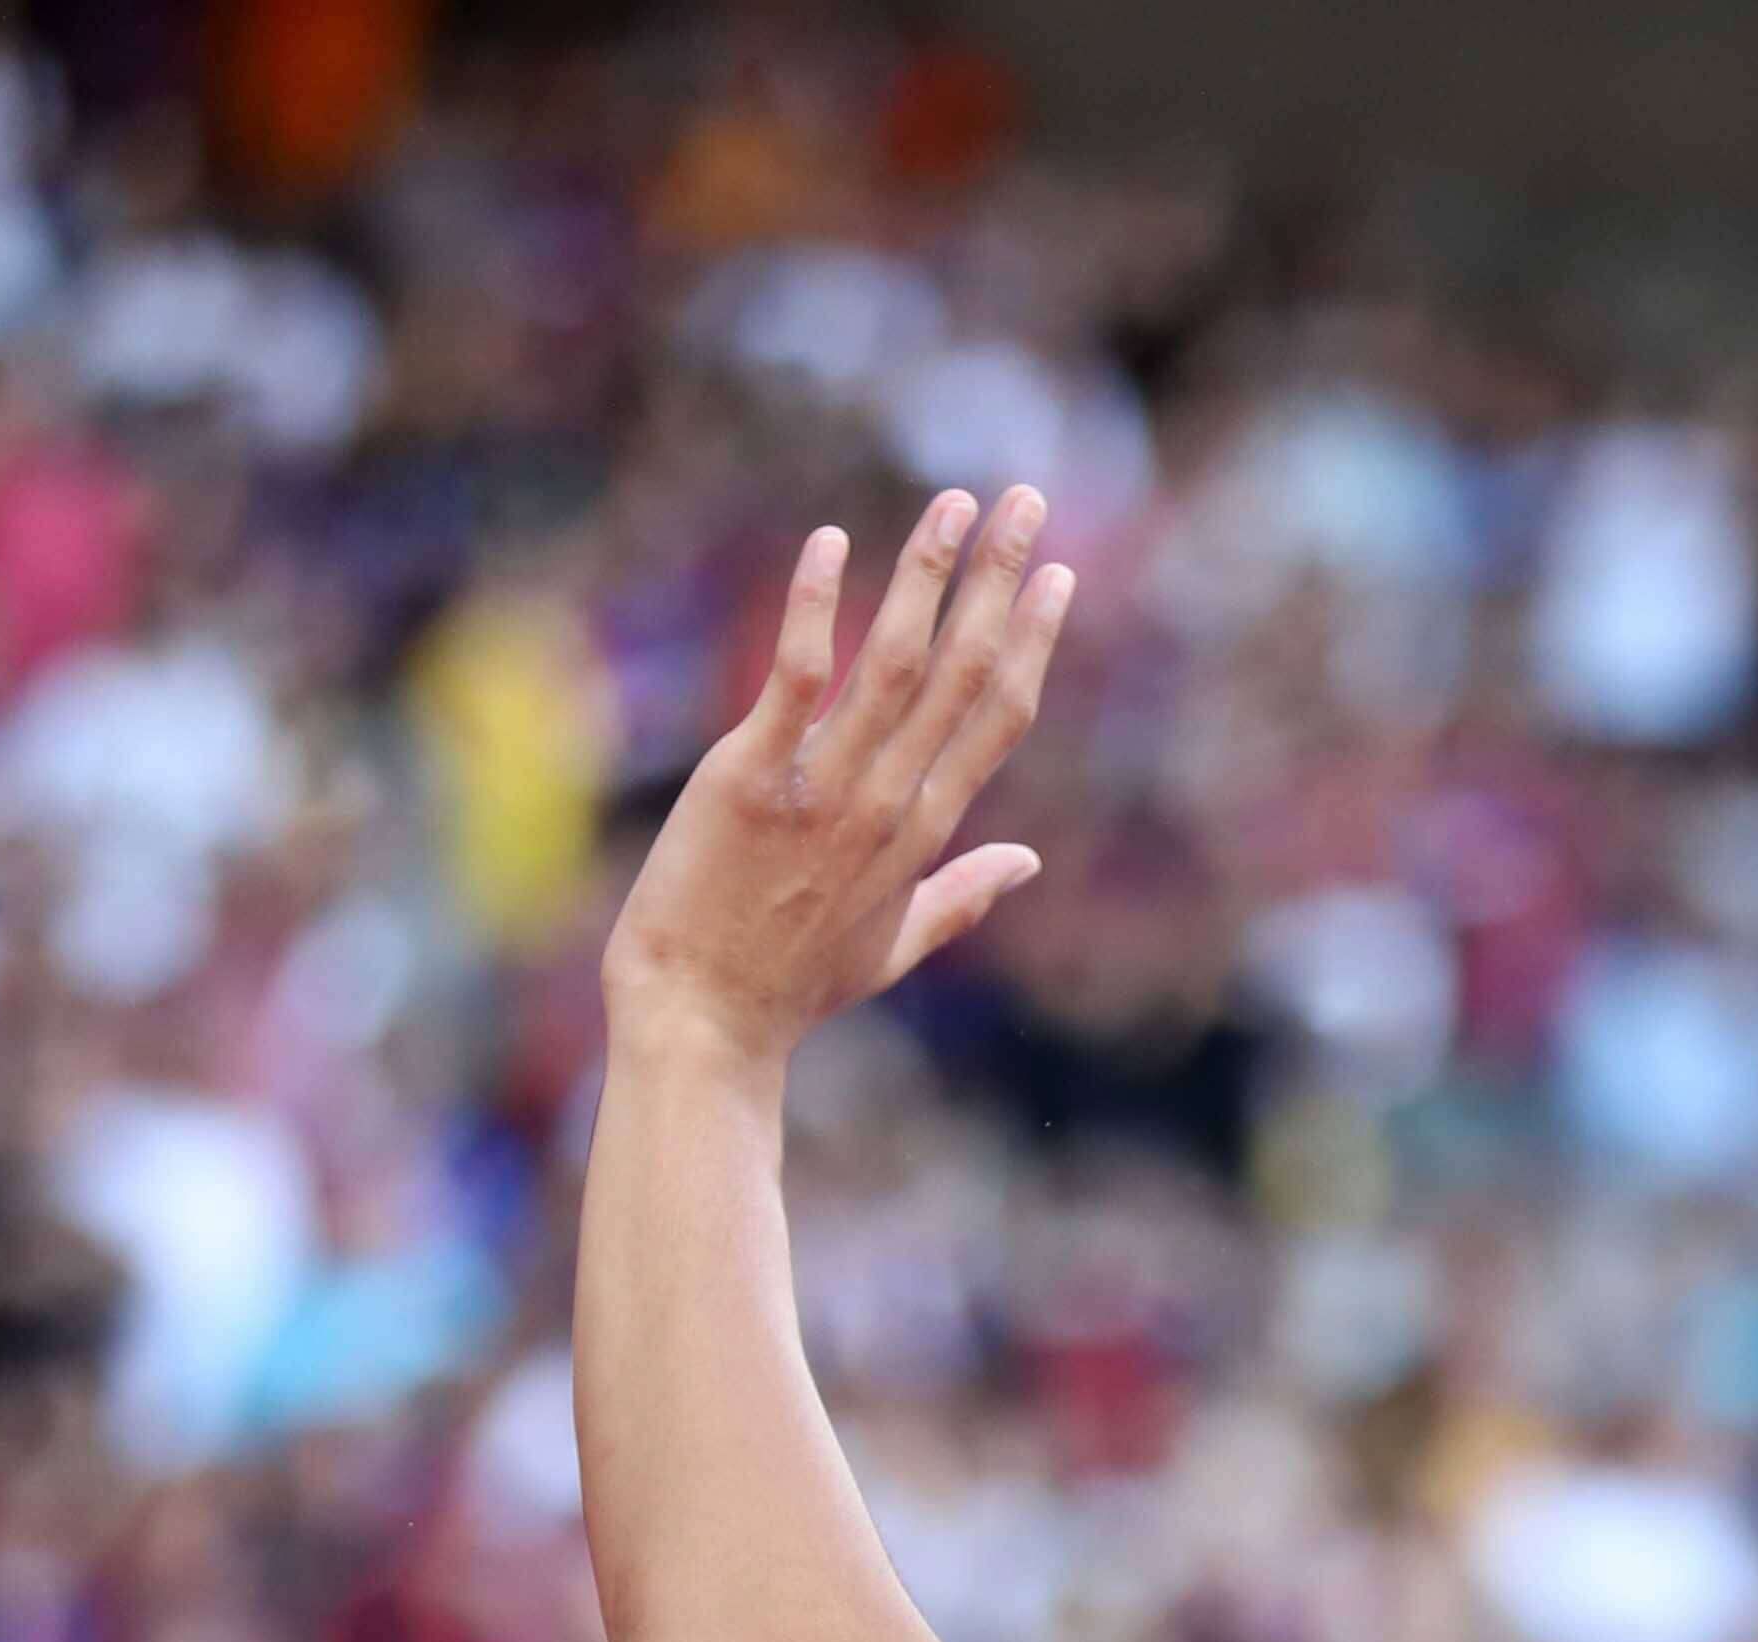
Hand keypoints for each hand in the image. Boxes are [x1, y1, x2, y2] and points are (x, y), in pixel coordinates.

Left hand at [607, 486, 1077, 1067]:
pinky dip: (815, 607)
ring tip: (954, 503)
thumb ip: (964, 895)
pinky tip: (831, 543)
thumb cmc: (789, 987)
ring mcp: (825, 789)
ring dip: (929, 574)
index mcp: (924, 833)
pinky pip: (795, 677)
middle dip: (999, 580)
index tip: (1053, 577)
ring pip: (897, 662)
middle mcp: (888, 802)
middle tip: (1025, 501)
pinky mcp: (752, 779)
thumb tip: (1027, 861)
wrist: (704, 1024)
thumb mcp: (893, 945)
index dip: (1030, 640)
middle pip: (964, 673)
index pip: (997, 717)